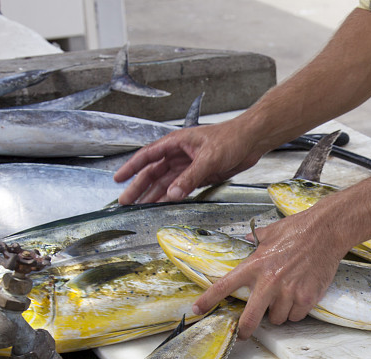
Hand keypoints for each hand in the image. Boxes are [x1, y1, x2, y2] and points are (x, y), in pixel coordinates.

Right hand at [114, 121, 263, 203]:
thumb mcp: (209, 158)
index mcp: (176, 143)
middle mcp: (179, 154)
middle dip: (139, 187)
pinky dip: (171, 196)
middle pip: (153, 172)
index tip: (118, 178)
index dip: (131, 167)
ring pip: (166, 182)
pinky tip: (163, 205)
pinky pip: (181, 187)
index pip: (148, 155)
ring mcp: (188, 165)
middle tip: (125, 202)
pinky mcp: (199, 175)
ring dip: (153, 194)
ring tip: (140, 208)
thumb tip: (172, 194)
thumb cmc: (231, 139)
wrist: (251, 141)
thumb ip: (190, 177)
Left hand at [192, 209, 348, 339]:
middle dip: (244, 330)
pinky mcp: (306, 297)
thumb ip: (255, 240)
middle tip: (242, 334)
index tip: (198, 310)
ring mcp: (288, 291)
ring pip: (277, 319)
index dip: (208, 300)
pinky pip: (296, 316)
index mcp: (255, 265)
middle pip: (250, 318)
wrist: (327, 231)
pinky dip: (296, 312)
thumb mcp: (270, 232)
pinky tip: (299, 297)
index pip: (224, 286)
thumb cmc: (298, 229)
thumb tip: (245, 239)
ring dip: (278, 314)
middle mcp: (269, 281)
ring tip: (284, 299)